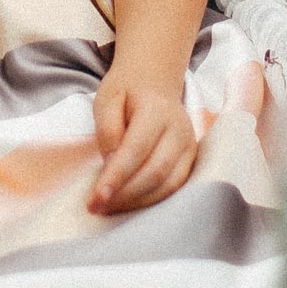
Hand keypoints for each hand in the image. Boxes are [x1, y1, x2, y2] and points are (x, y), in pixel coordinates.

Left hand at [91, 62, 198, 214]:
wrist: (154, 79)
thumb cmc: (127, 90)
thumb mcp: (106, 99)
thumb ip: (108, 130)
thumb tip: (111, 164)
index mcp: (157, 110)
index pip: (136, 150)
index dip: (116, 177)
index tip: (96, 197)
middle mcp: (179, 129)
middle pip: (155, 172)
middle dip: (124, 195)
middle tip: (96, 207)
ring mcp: (189, 146)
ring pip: (168, 185)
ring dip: (137, 202)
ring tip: (109, 208)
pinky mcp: (190, 159)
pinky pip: (174, 187)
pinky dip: (151, 200)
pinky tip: (129, 204)